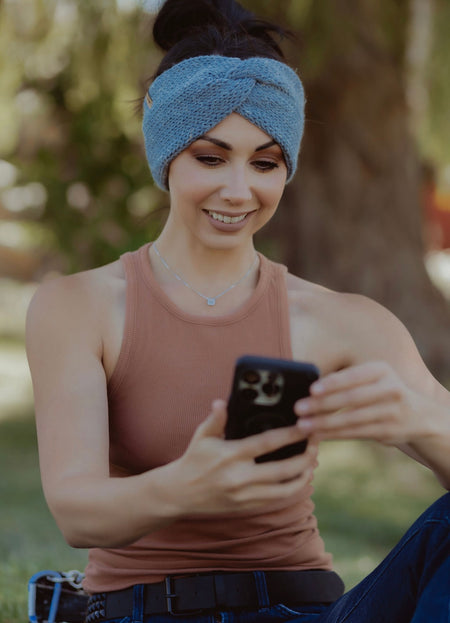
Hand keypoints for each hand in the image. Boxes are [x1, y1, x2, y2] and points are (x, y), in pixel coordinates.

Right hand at [159, 399, 317, 516]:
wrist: (179, 494)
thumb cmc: (193, 460)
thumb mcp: (202, 436)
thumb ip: (216, 419)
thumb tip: (223, 402)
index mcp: (231, 455)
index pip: (268, 443)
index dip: (291, 434)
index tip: (307, 425)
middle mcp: (240, 478)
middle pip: (284, 470)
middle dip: (306, 457)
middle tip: (317, 444)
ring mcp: (245, 496)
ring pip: (285, 490)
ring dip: (304, 475)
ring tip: (312, 460)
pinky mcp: (247, 507)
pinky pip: (277, 500)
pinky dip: (293, 489)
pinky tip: (300, 477)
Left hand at [295, 361, 429, 445]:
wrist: (419, 415)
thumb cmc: (381, 392)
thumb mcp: (372, 377)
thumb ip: (347, 380)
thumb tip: (308, 386)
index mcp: (381, 370)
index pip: (353, 376)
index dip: (333, 383)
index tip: (311, 389)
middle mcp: (390, 388)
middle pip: (351, 398)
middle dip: (322, 404)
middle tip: (298, 408)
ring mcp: (391, 411)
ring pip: (352, 419)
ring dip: (324, 423)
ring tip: (302, 425)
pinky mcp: (388, 431)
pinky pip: (356, 433)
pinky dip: (334, 435)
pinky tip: (317, 435)